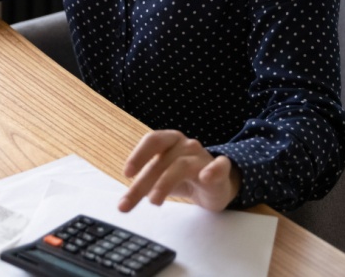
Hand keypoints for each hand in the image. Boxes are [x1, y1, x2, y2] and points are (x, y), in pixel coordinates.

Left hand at [118, 130, 241, 212]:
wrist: (216, 185)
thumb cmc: (183, 177)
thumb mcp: (160, 178)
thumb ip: (143, 185)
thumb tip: (123, 203)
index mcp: (170, 141)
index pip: (153, 140)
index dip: (138, 155)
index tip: (126, 174)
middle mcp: (186, 145)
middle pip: (162, 161)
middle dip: (143, 183)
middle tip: (128, 203)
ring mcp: (203, 156)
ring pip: (181, 166)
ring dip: (164, 183)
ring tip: (153, 201)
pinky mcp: (221, 170)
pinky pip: (220, 166)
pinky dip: (213, 170)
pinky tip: (206, 177)